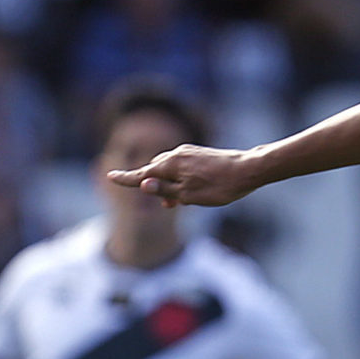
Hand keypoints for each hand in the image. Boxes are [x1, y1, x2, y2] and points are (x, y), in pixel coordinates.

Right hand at [105, 143, 266, 207]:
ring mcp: (188, 153)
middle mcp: (176, 154)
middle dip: (153, 186)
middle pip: (155, 171)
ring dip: (167, 184)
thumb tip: (143, 185)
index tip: (111, 177)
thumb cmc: (219, 186)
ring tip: (176, 202)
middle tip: (165, 205)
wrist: (249, 170)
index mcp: (170, 165)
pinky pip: (180, 166)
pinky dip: (178, 178)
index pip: (142, 174)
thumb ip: (165, 190)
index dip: (126, 178)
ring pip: (168, 169)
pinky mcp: (199, 154)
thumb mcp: (189, 195)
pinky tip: (189, 190)